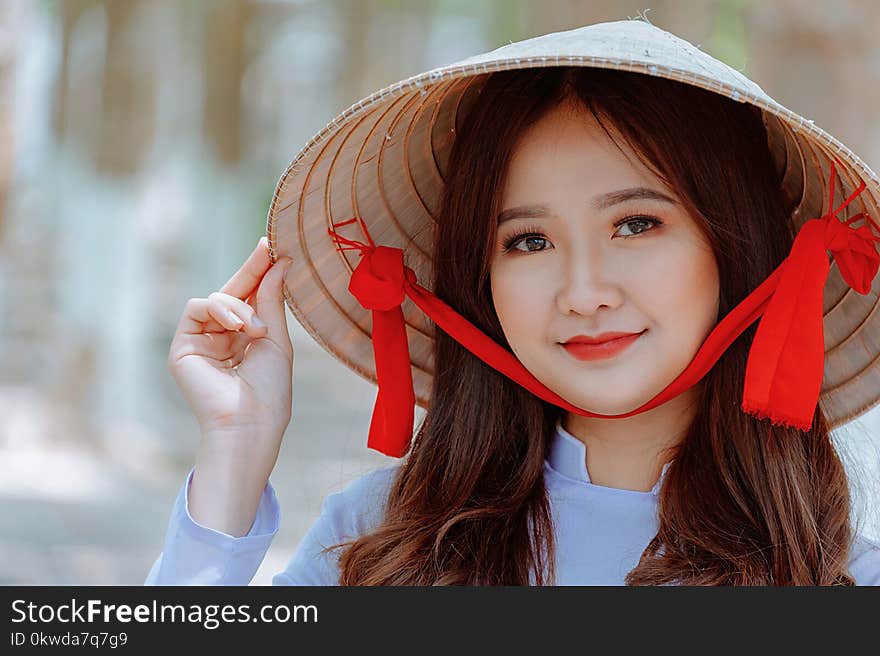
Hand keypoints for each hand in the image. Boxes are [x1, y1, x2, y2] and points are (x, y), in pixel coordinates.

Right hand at [167, 236, 293, 446]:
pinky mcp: (182, 346)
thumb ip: (272, 301)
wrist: (251, 423)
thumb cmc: (269, 390)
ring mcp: (200, 341)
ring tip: (256, 330)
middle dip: (250, 270)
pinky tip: (239, 328)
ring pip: (216, 298)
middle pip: (232, 292)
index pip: (250, 298)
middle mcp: (220, 337)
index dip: (260, 273)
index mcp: (244, 338)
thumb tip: (280, 263)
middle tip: (267, 248)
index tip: (275, 249)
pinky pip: (197, 308)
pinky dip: (221, 310)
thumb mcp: (276, 339)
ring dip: (240, 307)